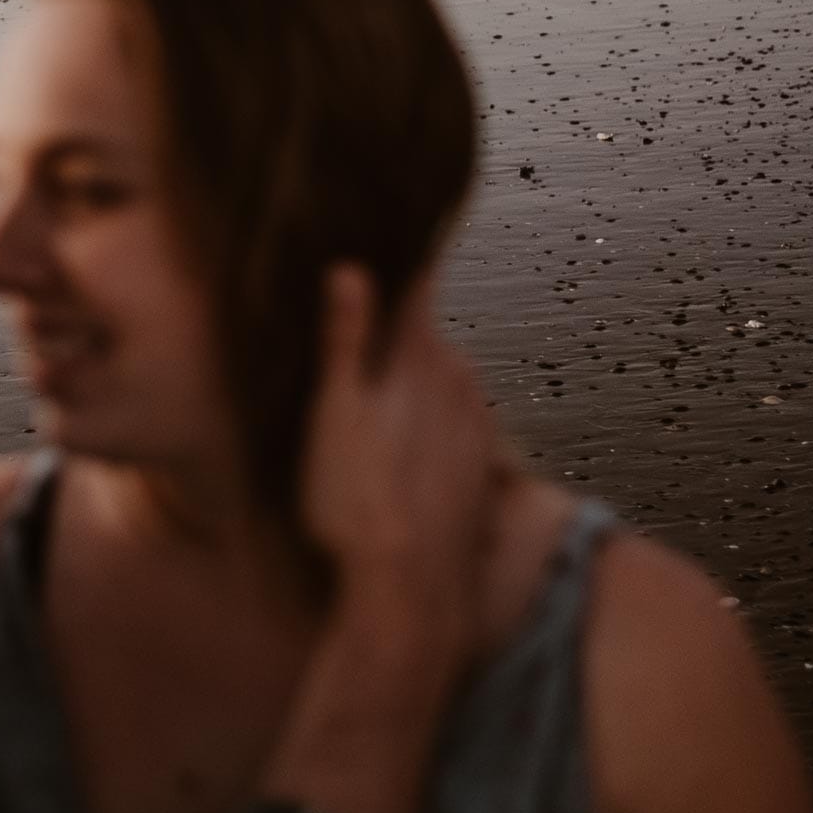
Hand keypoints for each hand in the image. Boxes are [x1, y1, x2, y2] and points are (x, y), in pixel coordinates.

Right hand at [301, 265, 500, 643]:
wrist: (412, 594)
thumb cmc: (357, 502)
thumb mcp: (333, 415)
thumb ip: (346, 340)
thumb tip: (351, 266)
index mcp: (422, 357)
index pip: (418, 285)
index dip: (407, 251)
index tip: (398, 218)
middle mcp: (461, 380)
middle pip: (426, 333)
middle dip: (398, 324)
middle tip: (359, 315)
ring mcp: (477, 425)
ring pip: (441, 381)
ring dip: (412, 379)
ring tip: (370, 395)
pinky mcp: (479, 466)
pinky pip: (451, 423)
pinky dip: (428, 421)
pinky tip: (397, 449)